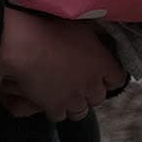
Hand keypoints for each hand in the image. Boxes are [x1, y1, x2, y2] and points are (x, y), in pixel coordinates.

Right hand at [0, 9, 125, 121]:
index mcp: (102, 63)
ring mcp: (73, 98)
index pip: (118, 78)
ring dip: (75, 104)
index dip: (109, 76)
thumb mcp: (80, 26)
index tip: (101, 72)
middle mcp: (92, 84)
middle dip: (91, 91)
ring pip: (81, 111)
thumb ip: (96, 37)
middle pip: (99, 97)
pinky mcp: (54, 106)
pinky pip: (60, 115)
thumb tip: (102, 35)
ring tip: (65, 94)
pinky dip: (56, 109)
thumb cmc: (49, 28)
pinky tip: (49, 99)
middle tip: (79, 82)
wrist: (23, 45)